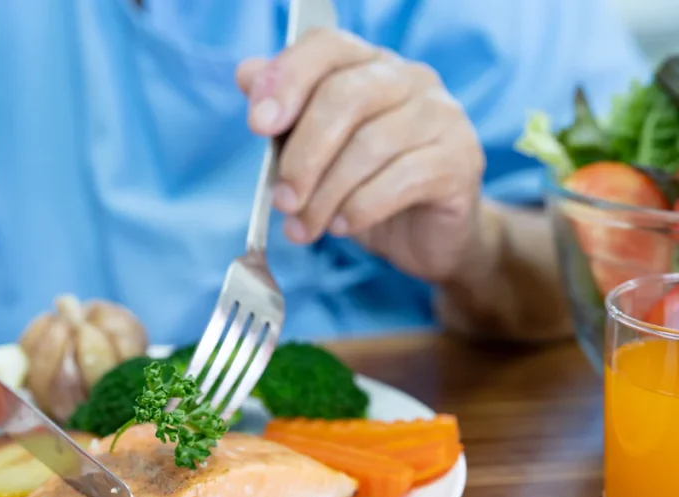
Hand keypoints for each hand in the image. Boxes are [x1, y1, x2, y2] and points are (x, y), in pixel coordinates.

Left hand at [236, 29, 486, 282]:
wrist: (425, 237)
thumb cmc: (363, 186)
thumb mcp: (315, 153)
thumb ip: (285, 113)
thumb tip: (247, 73)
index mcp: (369, 65)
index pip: (326, 46)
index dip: (287, 79)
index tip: (258, 125)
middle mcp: (410, 79)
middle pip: (345, 97)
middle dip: (303, 155)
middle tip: (282, 200)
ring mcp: (442, 116)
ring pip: (370, 145)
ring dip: (325, 195)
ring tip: (304, 227)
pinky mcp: (461, 160)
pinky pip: (402, 179)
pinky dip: (360, 208)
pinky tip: (342, 226)